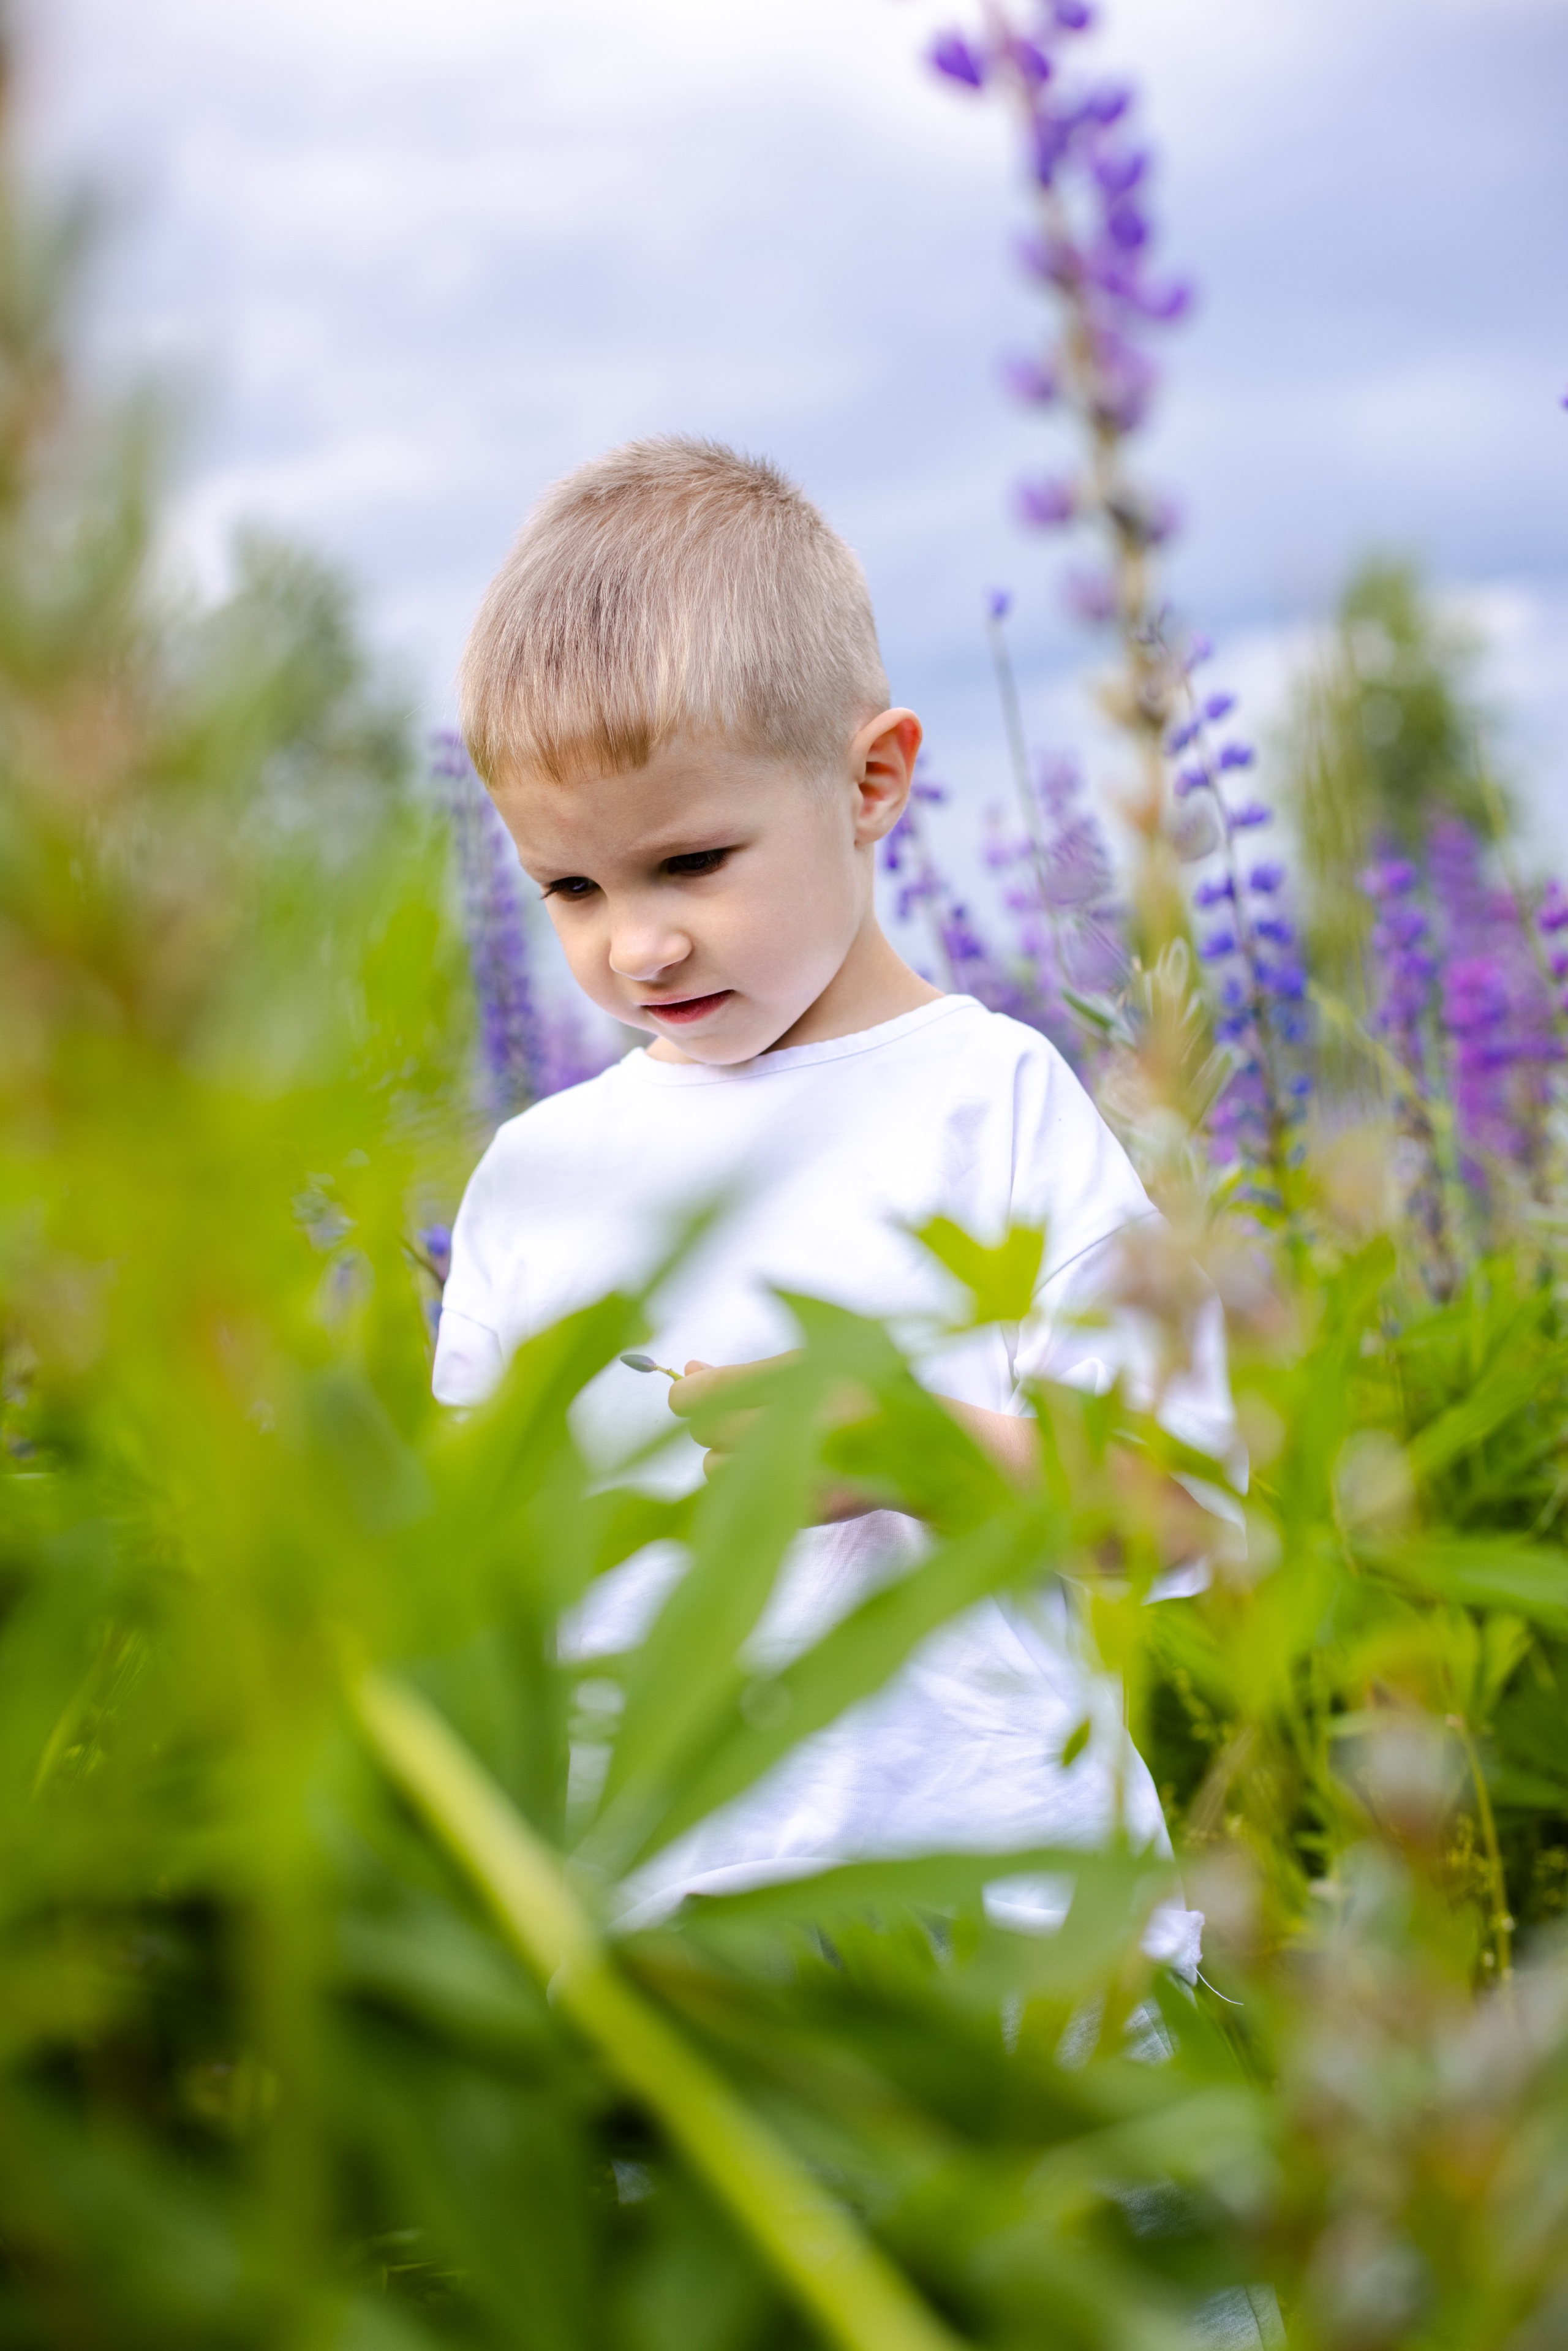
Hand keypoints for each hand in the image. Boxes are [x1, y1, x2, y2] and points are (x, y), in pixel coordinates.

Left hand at [666, 1356, 872, 1523]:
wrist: (918, 1442)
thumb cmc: (855, 1389)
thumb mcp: (805, 1365)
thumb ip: (743, 1373)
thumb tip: (688, 1371)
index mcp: (792, 1383)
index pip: (698, 1396)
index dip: (688, 1393)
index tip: (695, 1392)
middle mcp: (793, 1428)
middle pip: (702, 1431)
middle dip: (713, 1423)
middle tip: (743, 1415)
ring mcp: (798, 1473)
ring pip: (714, 1470)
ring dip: (727, 1457)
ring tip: (765, 1443)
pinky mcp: (802, 1510)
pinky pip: (743, 1498)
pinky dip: (752, 1482)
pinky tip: (783, 1466)